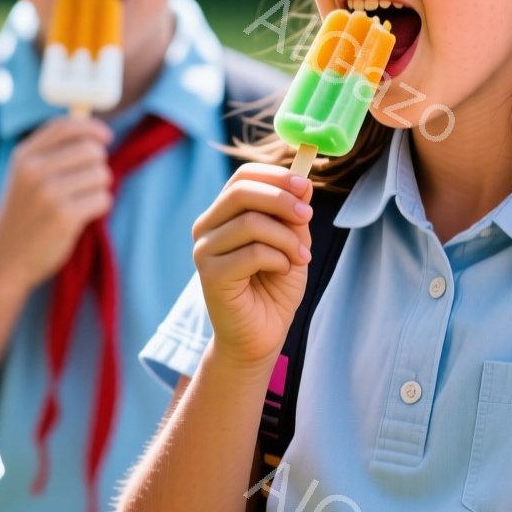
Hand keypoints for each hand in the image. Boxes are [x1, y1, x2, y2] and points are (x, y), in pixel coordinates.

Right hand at [0, 116, 114, 288]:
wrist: (4, 260)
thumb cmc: (22, 216)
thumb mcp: (24, 178)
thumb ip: (51, 154)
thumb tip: (96, 134)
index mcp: (23, 157)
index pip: (64, 127)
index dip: (91, 128)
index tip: (105, 137)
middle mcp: (34, 171)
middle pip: (91, 149)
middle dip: (98, 165)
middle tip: (87, 183)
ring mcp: (48, 193)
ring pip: (101, 174)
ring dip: (100, 188)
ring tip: (81, 201)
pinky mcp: (64, 216)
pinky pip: (103, 199)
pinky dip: (99, 206)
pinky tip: (82, 216)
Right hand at [191, 164, 313, 366]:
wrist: (260, 336)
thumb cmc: (273, 288)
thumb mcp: (292, 242)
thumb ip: (293, 214)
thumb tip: (304, 182)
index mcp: (222, 214)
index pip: (242, 176)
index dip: (275, 175)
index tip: (305, 186)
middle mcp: (206, 228)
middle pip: (241, 192)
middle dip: (282, 199)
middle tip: (307, 217)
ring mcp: (204, 251)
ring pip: (250, 222)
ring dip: (286, 238)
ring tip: (300, 257)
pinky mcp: (210, 275)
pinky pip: (252, 252)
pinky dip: (278, 258)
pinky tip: (282, 270)